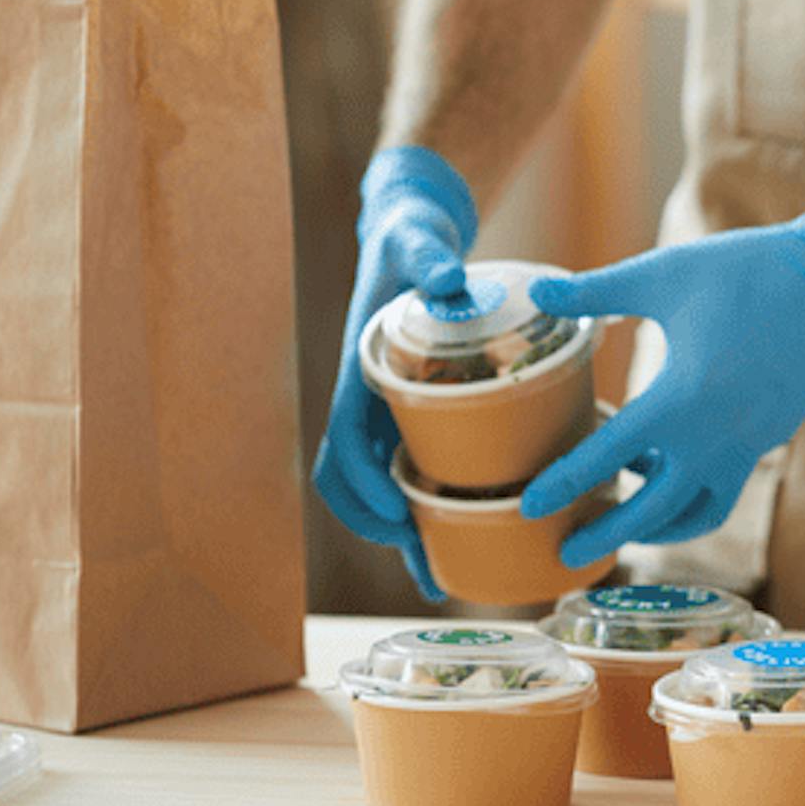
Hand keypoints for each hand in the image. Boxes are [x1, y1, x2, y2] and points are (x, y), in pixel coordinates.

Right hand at [312, 146, 478, 602]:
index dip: (363, 488)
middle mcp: (366, 399)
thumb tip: (447, 276)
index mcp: (358, 372)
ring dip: (403, 529)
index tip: (397, 519)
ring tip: (440, 574)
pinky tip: (462, 529)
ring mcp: (387, 408)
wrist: (411, 231)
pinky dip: (427, 501)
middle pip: (355, 482)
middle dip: (380, 526)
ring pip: (381, 484)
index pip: (343, 445)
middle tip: (424, 562)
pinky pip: (408, 465)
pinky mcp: (413, 409)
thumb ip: (428, 258)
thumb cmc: (411, 239)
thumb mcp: (417, 243)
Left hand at [521, 203, 804, 566]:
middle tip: (566, 551)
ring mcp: (747, 444)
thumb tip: (537, 287)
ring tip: (625, 515)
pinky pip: (723, 484)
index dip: (564, 483)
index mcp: (679, 400)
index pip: (606, 457)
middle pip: (652, 511)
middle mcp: (714, 437)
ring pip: (696, 510)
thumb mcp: (662, 275)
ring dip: (657, 523)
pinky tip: (669, 464)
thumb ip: (594, 290)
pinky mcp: (768, 438)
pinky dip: (690, 491)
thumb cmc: (743, 272)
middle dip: (607, 534)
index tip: (530, 506)